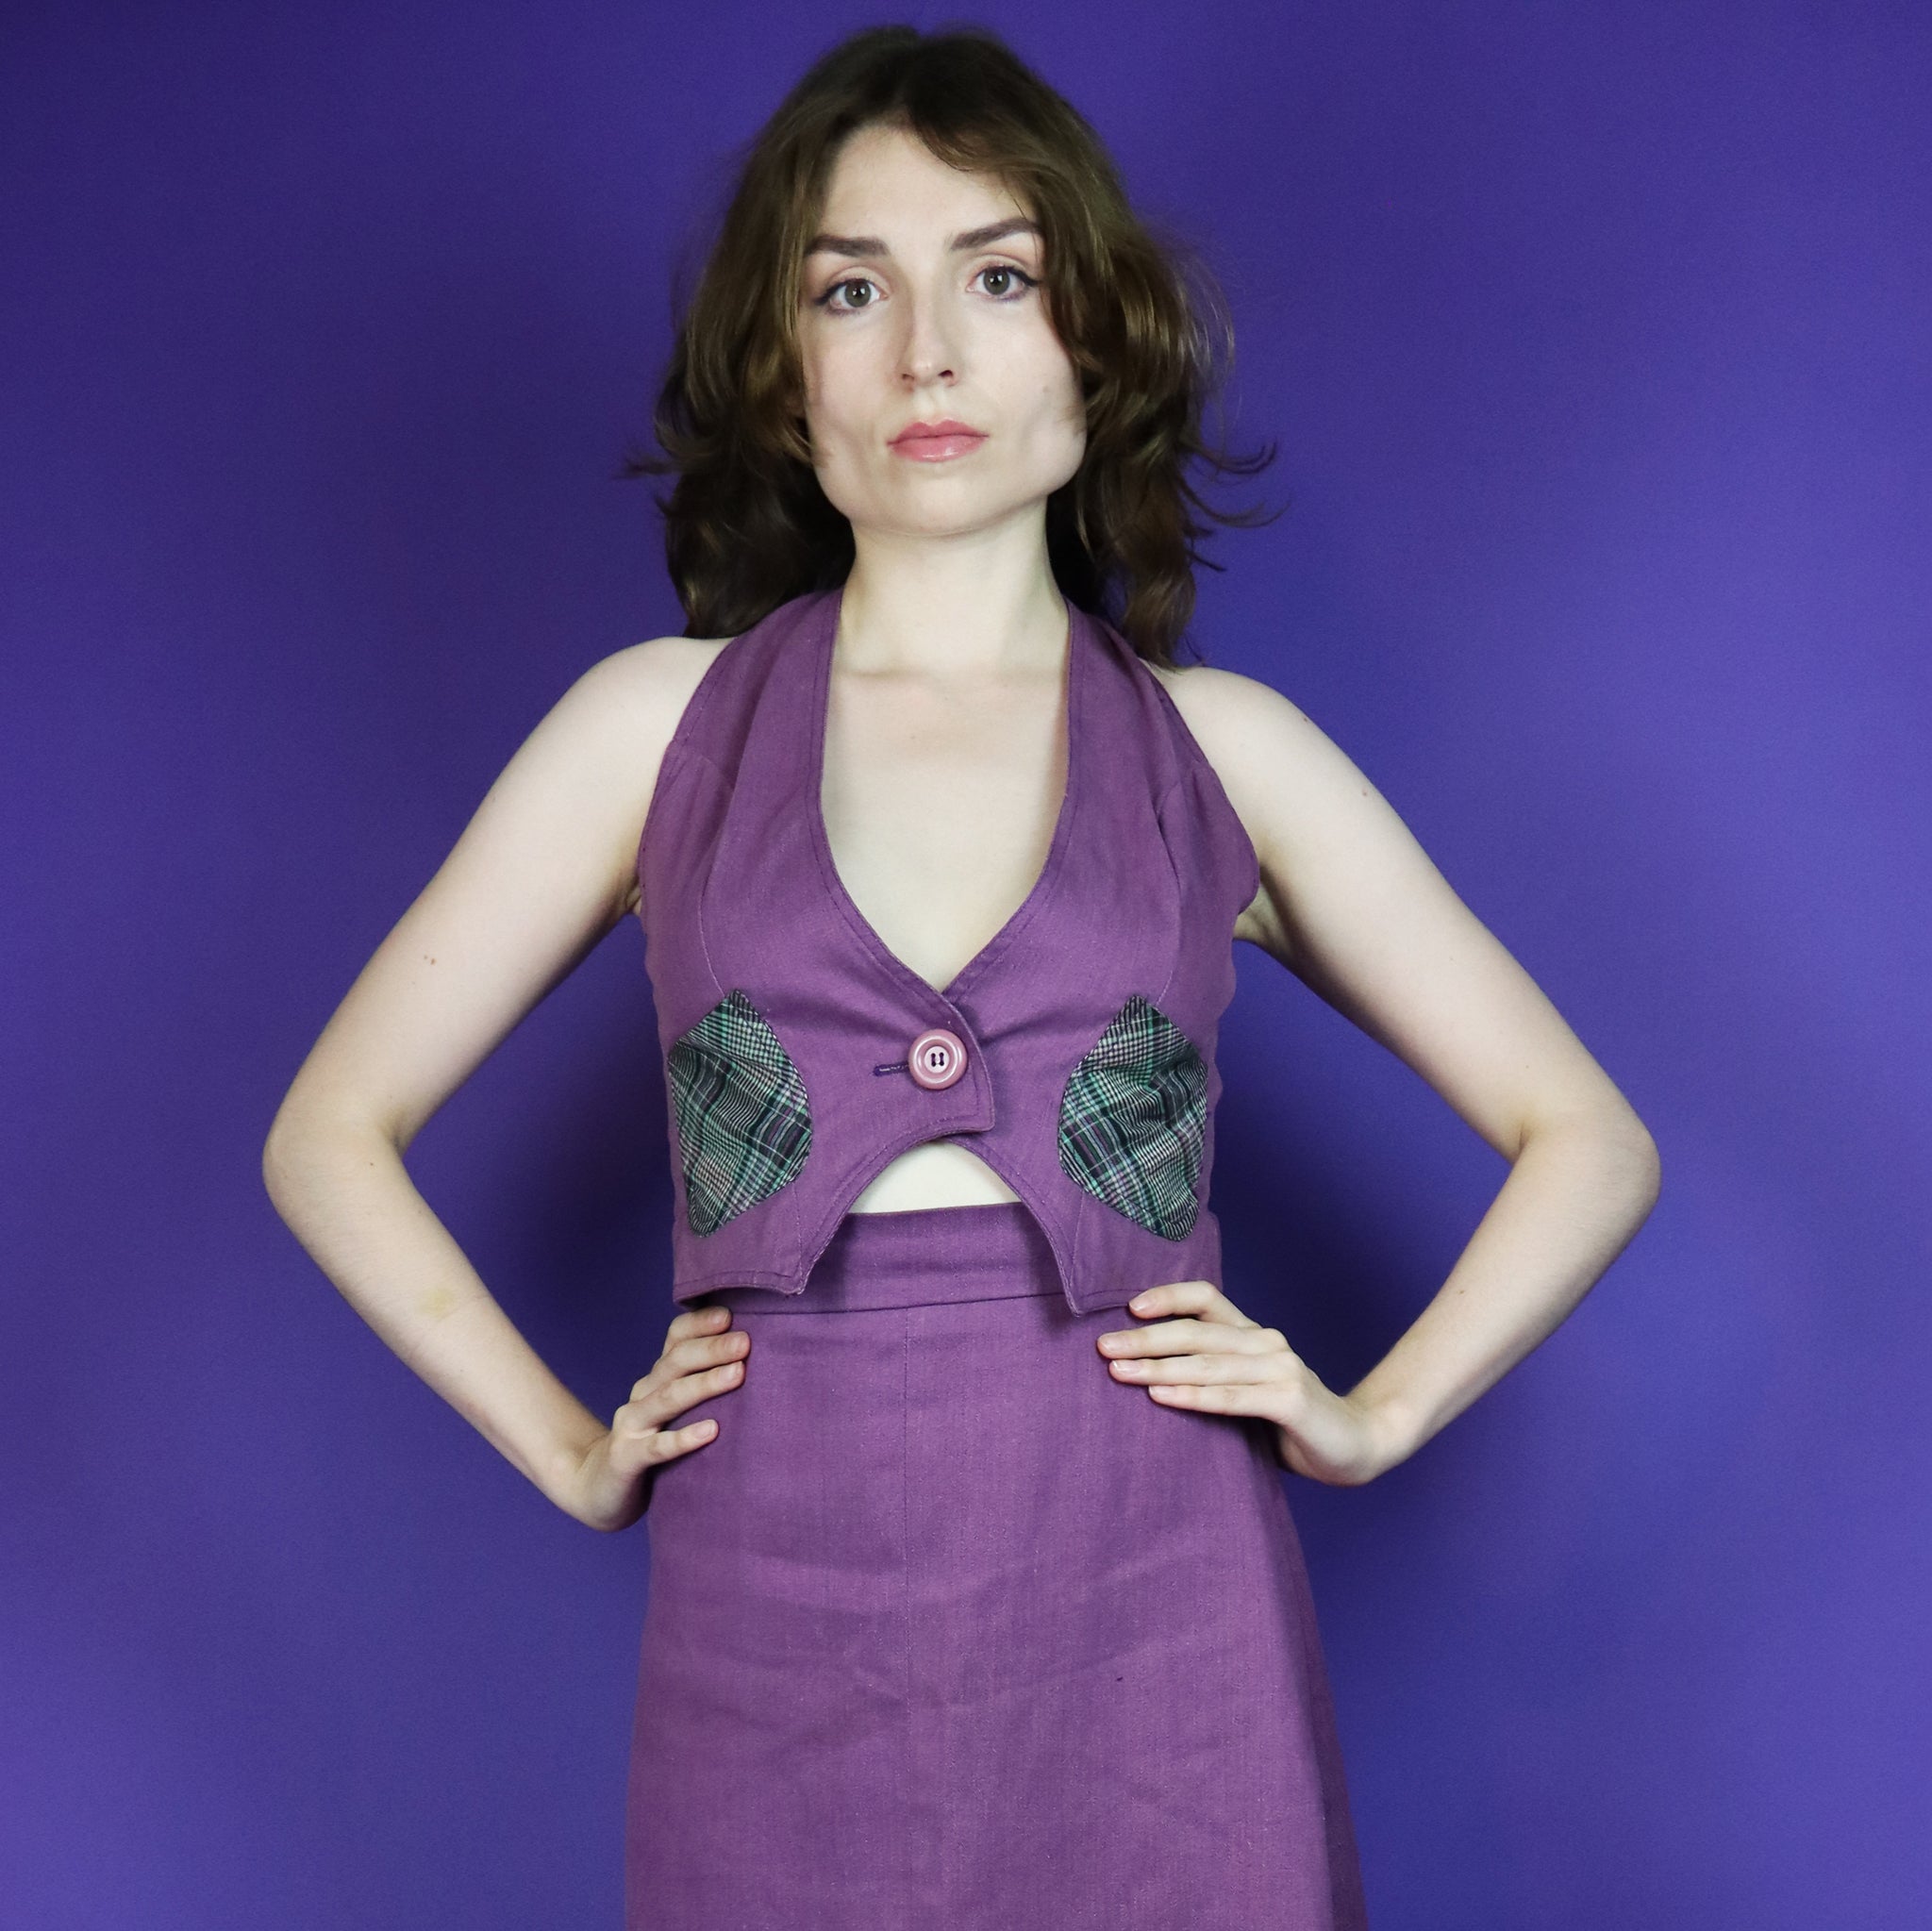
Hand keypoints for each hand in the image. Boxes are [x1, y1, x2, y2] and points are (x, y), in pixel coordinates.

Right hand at [557, 1305, 749, 1530]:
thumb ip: (700, 1386)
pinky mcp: (626, 1458)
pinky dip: (684, 1437)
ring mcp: (632, 1425)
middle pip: (676, 1362)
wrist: (598, 1488)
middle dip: (711, 1348)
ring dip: (704, 1383)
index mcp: (657, 1378)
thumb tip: (752, 1361)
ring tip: (738, 1373)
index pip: (675, 1339)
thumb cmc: (649, 1443)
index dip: (699, 1323)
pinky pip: (657, 1447)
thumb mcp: (672, 1410)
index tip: (729, 1315)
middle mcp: (643, 1393)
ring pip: (668, 1398)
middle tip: (744, 1341)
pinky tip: (712, 1430)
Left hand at [1096, 1280, 1400, 1486]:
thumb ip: (1214, 1375)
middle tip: (1103, 1347)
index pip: (1207, 1299)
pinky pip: (1231, 1397)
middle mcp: (1266, 1342)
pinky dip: (1192, 1396)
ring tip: (1118, 1372)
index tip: (1129, 1307)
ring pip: (1207, 1363)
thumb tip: (1144, 1372)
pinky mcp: (1290, 1399)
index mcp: (1253, 1334)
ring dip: (1158, 1367)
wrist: (1357, 1445)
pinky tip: (1159, 1397)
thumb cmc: (1291, 1421)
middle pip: (1196, 1330)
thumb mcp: (1247, 1389)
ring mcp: (1280, 1368)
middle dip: (1145, 1338)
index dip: (1168, 1296)